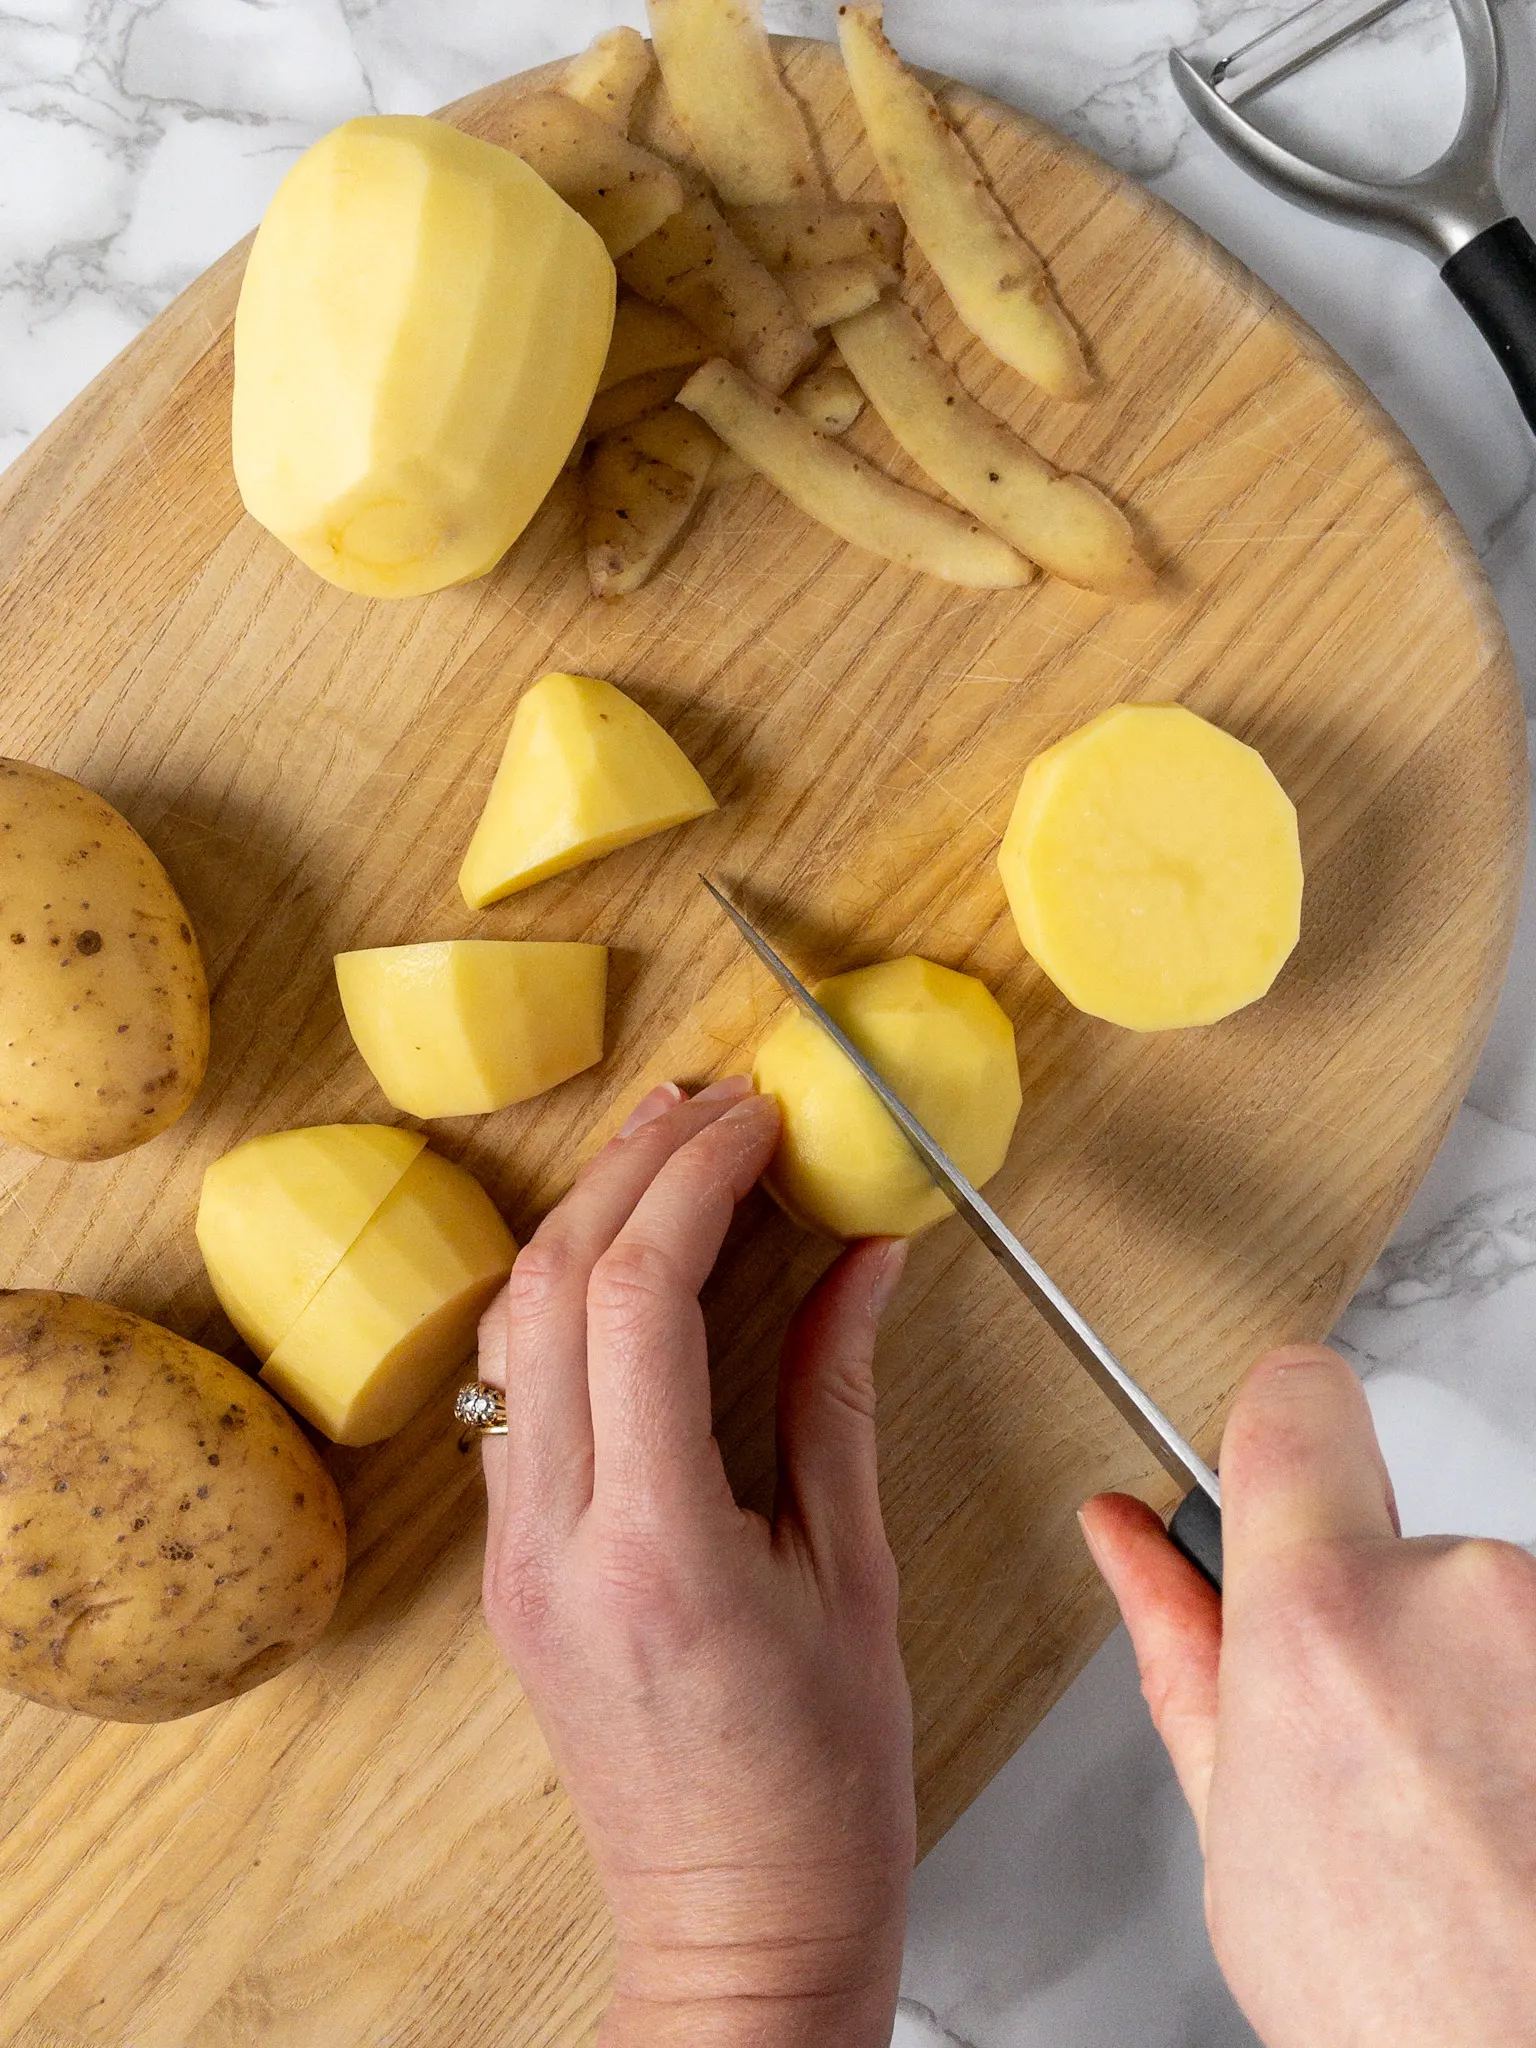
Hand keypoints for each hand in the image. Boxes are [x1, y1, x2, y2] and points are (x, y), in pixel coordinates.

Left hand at [476, 1076, 914, 2047]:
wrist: (735, 1928)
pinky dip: (565, 1299)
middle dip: (632, 1168)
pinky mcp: (508, 1566)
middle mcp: (554, 1541)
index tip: (756, 1120)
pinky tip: (623, 1260)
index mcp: (656, 1546)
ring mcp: (512, 1555)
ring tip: (666, 1151)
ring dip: (586, 1222)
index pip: (640, 1300)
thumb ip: (838, 1396)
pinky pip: (513, 1393)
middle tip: (709, 1105)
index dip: (696, 1181)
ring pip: (513, 1330)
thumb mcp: (853, 1576)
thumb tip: (860, 1259)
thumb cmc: (818, 1787)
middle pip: (554, 1289)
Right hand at [1081, 1345, 1535, 2047]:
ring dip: (1464, 1677)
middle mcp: (1459, 1589)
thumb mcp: (1235, 1834)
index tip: (1270, 1467)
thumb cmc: (1406, 2007)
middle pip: (1390, 1532)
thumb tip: (1128, 1545)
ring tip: (1461, 1815)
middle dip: (1372, 1617)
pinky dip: (1527, 1711)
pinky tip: (1518, 1814)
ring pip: (1482, 1603)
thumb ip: (1182, 1651)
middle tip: (1375, 1758)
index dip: (1270, 1432)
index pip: (1292, 1399)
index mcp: (1319, 1616)